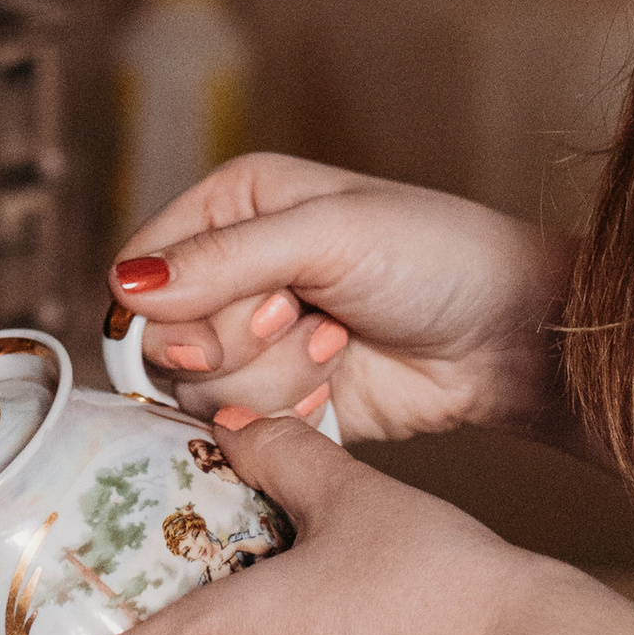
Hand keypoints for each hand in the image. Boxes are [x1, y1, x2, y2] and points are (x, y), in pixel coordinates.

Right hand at [107, 155, 569, 441]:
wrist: (508, 337)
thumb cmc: (435, 257)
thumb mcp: (329, 235)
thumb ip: (225, 260)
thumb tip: (125, 285)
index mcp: (231, 206)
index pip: (141, 269)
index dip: (178, 305)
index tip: (265, 300)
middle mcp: (230, 270)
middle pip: (163, 340)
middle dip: (240, 342)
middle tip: (305, 318)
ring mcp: (253, 340)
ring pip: (197, 392)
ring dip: (273, 378)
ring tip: (337, 346)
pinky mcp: (279, 400)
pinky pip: (238, 429)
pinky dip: (285, 416)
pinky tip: (335, 390)